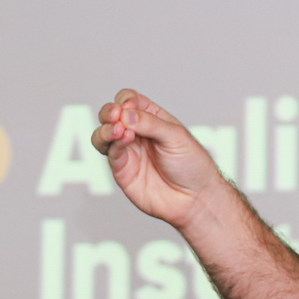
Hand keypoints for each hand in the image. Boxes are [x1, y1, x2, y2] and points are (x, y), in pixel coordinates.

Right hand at [93, 90, 230, 229]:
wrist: (195, 198)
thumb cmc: (192, 165)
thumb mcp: (176, 137)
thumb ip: (151, 124)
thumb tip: (125, 115)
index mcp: (152, 119)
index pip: (130, 100)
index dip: (126, 100)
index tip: (130, 106)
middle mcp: (137, 133)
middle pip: (111, 114)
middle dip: (110, 111)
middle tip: (117, 115)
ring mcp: (128, 151)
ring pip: (103, 134)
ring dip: (106, 129)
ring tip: (118, 130)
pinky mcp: (122, 170)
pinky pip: (110, 154)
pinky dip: (113, 144)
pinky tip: (124, 140)